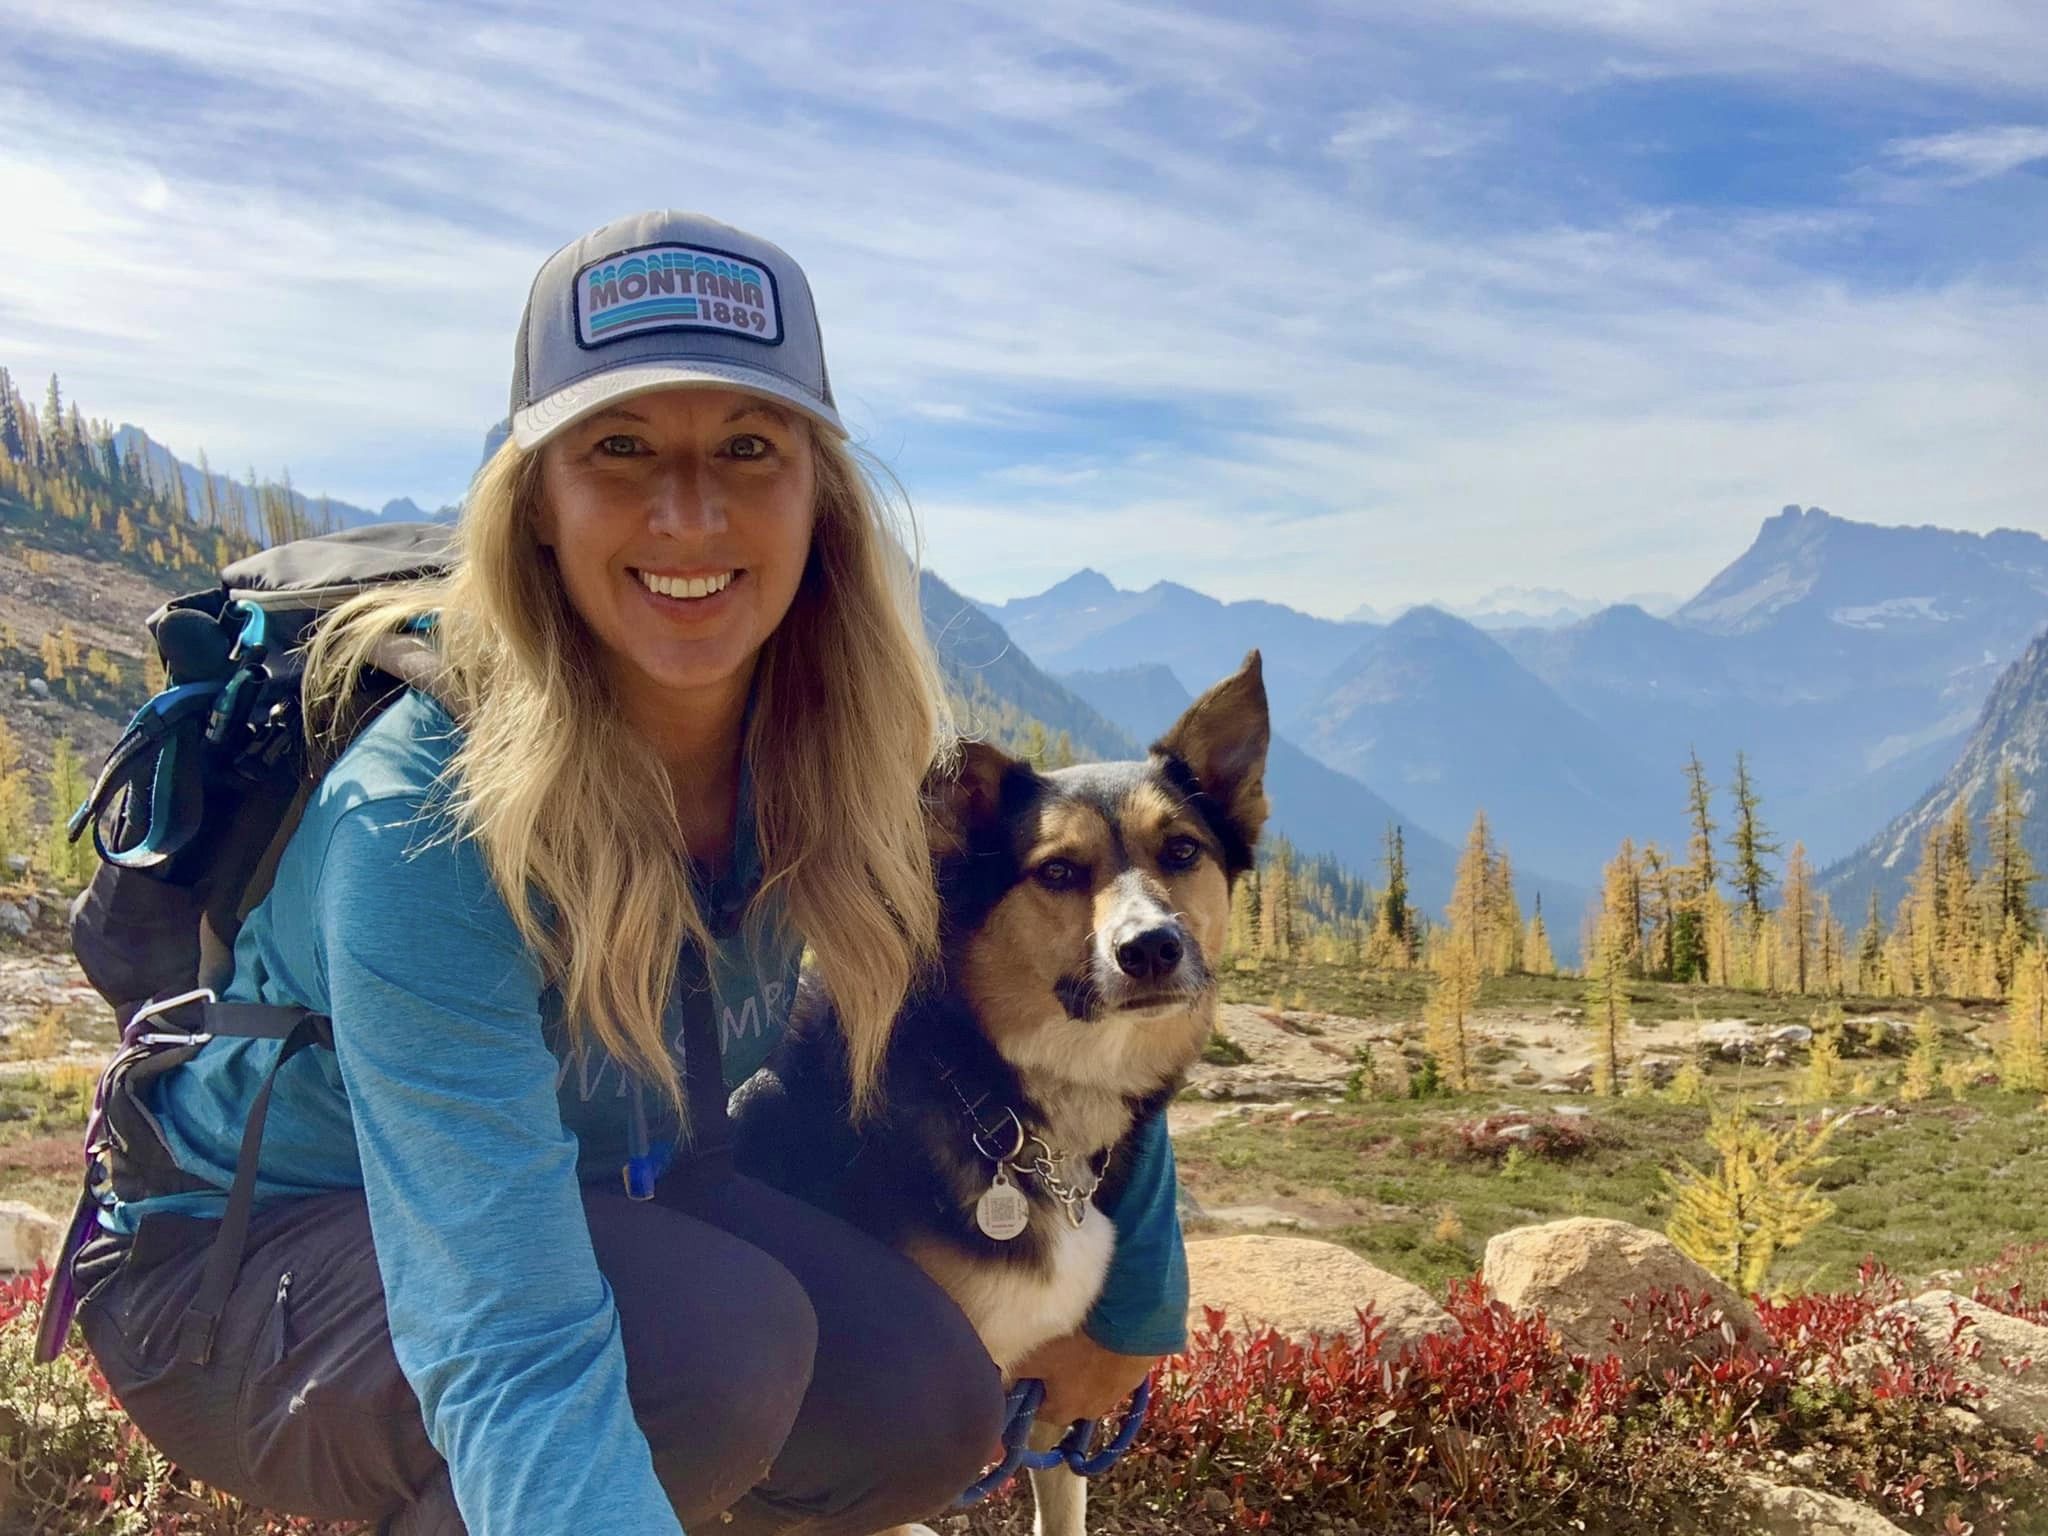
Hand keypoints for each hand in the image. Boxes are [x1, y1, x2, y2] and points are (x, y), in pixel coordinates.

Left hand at [1011, 1328, 1158, 1429]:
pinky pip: (1112, 1368)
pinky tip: (1101, 1335)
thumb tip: (997, 1377)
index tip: (1026, 1366)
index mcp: (1062, 1412)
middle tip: (1053, 1348)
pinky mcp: (1135, 1375)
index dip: (1028, 1388)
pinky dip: (1105, 1356)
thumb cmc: (1077, 1344)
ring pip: (1090, 1383)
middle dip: (1057, 1377)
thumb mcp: (1034, 1355)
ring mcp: (1116, 1395)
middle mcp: (1090, 1412)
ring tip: (1079, 1337)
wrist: (1132, 1326)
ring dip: (1083, 1366)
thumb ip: (1012, 1372)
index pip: (1035, 1410)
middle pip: (1064, 1397)